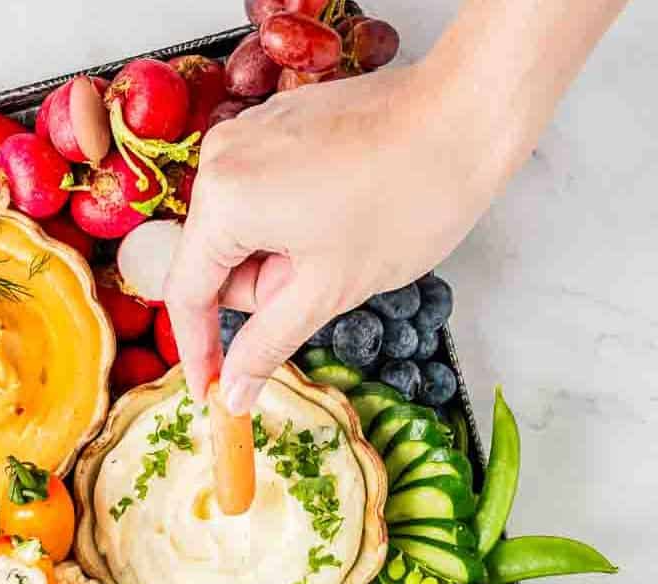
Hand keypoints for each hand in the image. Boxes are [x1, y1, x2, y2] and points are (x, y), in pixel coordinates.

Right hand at [165, 61, 505, 415]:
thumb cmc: (407, 199)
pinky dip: (290, 225)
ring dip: (280, 258)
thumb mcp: (328, 291)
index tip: (212, 391)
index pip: (188, 294)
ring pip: (242, 232)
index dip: (198, 350)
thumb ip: (267, 346)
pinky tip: (337, 219)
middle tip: (319, 285)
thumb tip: (231, 394)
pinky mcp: (277, 124)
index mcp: (224, 199)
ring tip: (338, 246)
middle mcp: (222, 157)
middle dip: (262, 289)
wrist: (469, 115)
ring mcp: (249, 134)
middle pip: (215, 261)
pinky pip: (262, 197)